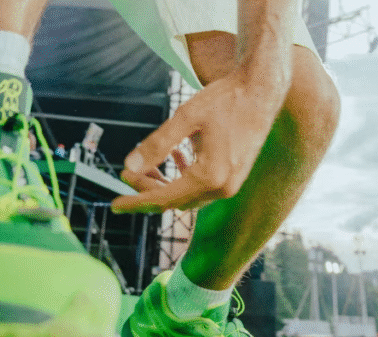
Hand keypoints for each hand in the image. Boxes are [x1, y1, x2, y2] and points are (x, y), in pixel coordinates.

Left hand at [112, 69, 285, 213]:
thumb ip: (157, 144)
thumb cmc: (226, 100)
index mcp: (210, 177)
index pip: (163, 198)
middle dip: (147, 189)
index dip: (136, 201)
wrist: (262, 91)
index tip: (115, 204)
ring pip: (186, 195)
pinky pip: (201, 187)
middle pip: (174, 201)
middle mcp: (222, 188)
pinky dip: (182, 178)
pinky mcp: (233, 176)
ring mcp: (230, 185)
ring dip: (164, 184)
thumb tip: (130, 165)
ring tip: (145, 165)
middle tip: (126, 172)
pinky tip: (175, 157)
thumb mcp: (186, 117)